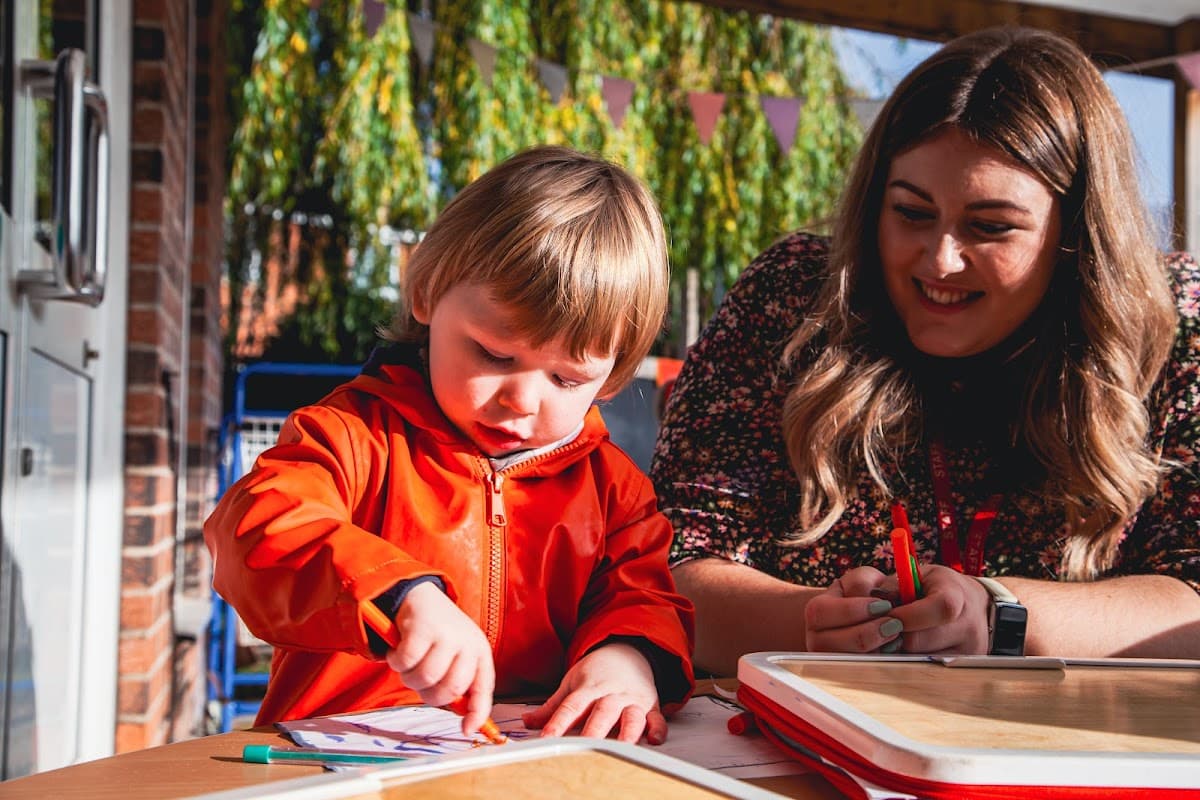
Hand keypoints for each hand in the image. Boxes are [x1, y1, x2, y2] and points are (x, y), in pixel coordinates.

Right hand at [384, 581, 495, 735]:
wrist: (418, 595)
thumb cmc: (437, 634)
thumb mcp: (456, 656)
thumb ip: (460, 684)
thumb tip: (466, 724)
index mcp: (479, 652)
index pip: (484, 687)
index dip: (477, 713)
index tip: (467, 730)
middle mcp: (468, 642)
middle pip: (451, 688)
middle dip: (430, 694)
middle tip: (419, 683)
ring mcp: (446, 634)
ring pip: (426, 678)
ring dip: (409, 678)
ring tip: (408, 665)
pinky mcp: (423, 627)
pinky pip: (406, 662)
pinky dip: (397, 662)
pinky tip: (398, 652)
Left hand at [521, 642, 666, 744]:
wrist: (628, 652)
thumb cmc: (596, 672)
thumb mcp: (572, 683)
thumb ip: (552, 706)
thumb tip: (528, 722)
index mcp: (589, 688)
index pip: (571, 706)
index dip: (558, 723)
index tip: (547, 738)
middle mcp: (612, 694)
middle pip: (602, 712)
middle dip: (594, 730)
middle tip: (584, 746)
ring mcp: (632, 699)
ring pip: (631, 716)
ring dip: (627, 731)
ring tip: (622, 746)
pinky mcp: (651, 706)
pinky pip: (656, 718)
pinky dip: (657, 728)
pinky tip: (654, 739)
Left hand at [804, 565, 991, 654]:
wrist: (973, 606)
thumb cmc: (936, 587)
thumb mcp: (917, 575)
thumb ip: (893, 585)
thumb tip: (869, 598)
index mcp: (958, 597)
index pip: (940, 608)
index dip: (908, 614)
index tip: (885, 613)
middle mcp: (969, 629)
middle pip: (922, 642)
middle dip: (893, 636)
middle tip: (876, 629)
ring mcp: (968, 653)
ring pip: (920, 660)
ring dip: (897, 651)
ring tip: (887, 639)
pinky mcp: (960, 670)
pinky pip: (926, 671)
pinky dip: (908, 660)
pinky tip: (900, 650)